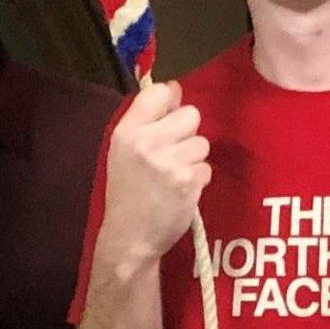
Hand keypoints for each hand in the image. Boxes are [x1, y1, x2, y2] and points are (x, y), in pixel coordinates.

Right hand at [97, 82, 211, 272]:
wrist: (129, 239)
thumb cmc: (127, 194)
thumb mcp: (123, 152)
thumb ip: (146, 121)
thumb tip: (176, 89)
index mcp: (126, 132)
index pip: (159, 92)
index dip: (171, 101)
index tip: (168, 117)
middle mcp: (146, 143)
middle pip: (191, 114)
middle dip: (186, 133)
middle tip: (171, 154)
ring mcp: (169, 163)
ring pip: (202, 142)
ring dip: (193, 158)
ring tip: (174, 176)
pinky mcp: (188, 182)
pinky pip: (206, 168)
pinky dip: (198, 179)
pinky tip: (180, 191)